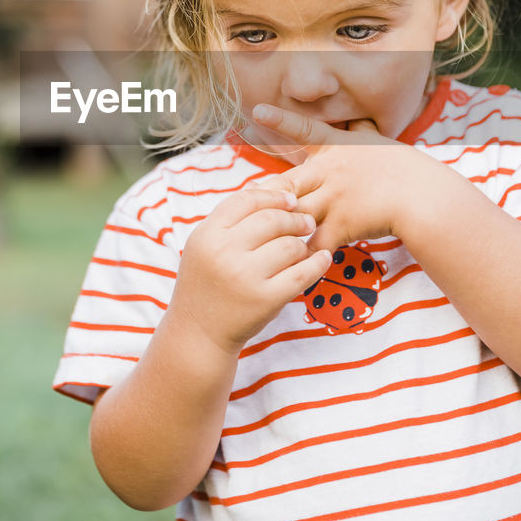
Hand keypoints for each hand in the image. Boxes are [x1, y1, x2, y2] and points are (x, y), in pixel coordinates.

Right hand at [169, 187, 331, 354]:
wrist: (198, 332)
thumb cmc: (205, 284)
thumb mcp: (204, 246)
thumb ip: (229, 219)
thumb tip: (264, 187)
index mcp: (208, 234)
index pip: (247, 200)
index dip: (274, 196)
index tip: (291, 201)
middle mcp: (224, 252)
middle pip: (272, 219)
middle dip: (295, 218)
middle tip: (307, 222)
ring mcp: (245, 276)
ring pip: (290, 245)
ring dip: (302, 244)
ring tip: (303, 247)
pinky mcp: (266, 299)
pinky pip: (302, 274)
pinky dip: (318, 263)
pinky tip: (322, 258)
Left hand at [249, 103, 443, 252]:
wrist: (424, 196)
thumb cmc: (407, 170)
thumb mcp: (381, 144)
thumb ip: (363, 134)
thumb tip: (362, 120)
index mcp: (338, 148)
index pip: (304, 129)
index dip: (280, 120)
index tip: (256, 111)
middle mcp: (331, 171)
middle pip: (285, 182)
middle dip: (265, 195)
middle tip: (245, 203)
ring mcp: (334, 198)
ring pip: (295, 214)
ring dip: (279, 228)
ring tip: (258, 241)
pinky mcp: (342, 224)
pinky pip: (316, 244)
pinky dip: (304, 257)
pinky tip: (290, 267)